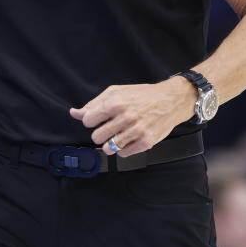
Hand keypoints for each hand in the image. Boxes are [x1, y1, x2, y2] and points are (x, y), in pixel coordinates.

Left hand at [69, 77, 196, 156]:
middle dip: (100, 134)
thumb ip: (94, 104)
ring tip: (118, 135)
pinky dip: (124, 149)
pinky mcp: (146, 142)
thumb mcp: (116, 92)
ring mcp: (136, 131)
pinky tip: (129, 139)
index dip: (92, 121)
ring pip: (109, 148)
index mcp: (115, 102)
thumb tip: (74, 113)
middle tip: (109, 128)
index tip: (99, 120)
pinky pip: (124, 154)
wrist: (170, 100)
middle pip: (97, 137)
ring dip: (110, 144)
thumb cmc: (142, 95)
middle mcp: (125, 117)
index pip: (88, 121)